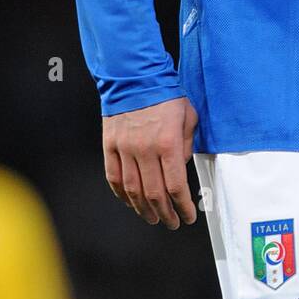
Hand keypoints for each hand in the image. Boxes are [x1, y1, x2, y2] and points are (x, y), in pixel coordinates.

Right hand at [102, 95, 199, 228]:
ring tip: (152, 218)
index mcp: (168, 143)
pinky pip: (114, 177)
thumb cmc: (165, 94)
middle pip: (155, 194)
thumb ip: (187, 143)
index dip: (182, 206)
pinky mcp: (110, 146)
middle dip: (165, 213)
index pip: (176, 186)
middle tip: (171, 223)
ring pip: (133, 190)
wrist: (134, 76)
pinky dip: (121, 194)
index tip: (187, 216)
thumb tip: (181, 164)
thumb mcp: (189, 115)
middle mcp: (145, 150)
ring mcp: (125, 149)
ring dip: (143, 209)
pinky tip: (130, 202)